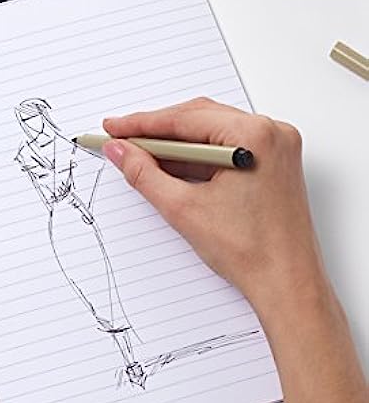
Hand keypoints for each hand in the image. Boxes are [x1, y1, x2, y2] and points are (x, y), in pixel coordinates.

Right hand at [102, 98, 331, 324]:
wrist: (286, 285)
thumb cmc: (252, 252)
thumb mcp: (182, 208)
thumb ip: (143, 173)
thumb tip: (121, 150)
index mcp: (254, 136)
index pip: (184, 119)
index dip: (142, 124)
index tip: (115, 128)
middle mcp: (270, 134)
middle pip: (198, 118)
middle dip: (157, 131)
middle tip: (122, 139)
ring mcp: (275, 147)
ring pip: (211, 131)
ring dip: (175, 143)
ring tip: (140, 154)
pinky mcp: (272, 163)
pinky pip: (226, 146)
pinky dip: (196, 155)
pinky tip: (170, 165)